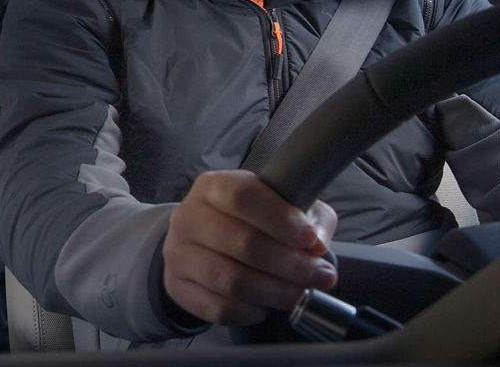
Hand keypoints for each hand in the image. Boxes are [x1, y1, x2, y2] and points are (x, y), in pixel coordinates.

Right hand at [161, 170, 338, 325]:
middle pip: (243, 243)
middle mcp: (189, 217)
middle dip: (291, 265)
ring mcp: (179, 253)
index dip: (280, 219)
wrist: (198, 243)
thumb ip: (307, 216)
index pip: (243, 196)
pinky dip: (250, 312)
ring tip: (299, 293)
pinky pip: (219, 308)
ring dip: (276, 292)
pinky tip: (265, 306)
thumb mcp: (278, 205)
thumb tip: (316, 245)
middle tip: (321, 276)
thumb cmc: (247, 221)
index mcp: (212, 187)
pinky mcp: (178, 287)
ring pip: (232, 281)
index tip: (309, 239)